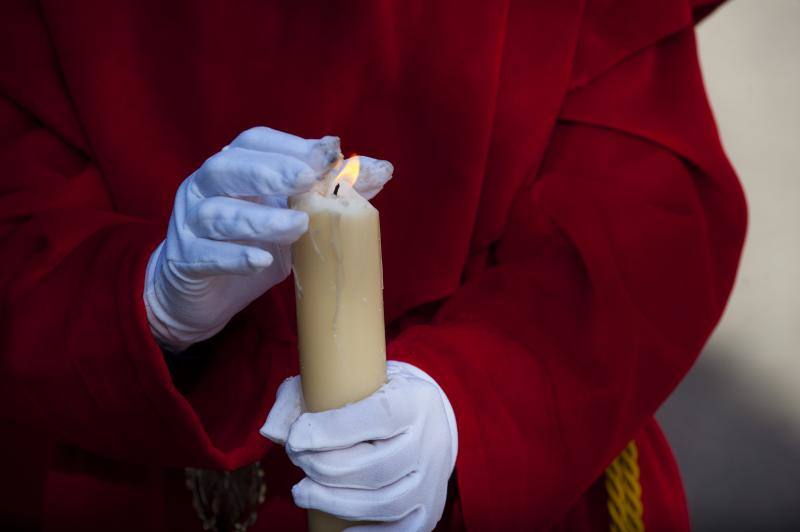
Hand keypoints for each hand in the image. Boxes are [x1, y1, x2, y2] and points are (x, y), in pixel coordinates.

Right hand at [144, 126, 392, 350]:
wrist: (203, 293)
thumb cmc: (252, 243)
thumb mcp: (294, 214)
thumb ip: (332, 191)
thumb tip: (383, 169)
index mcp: (232, 167)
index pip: (255, 142)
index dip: (289, 145)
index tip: (327, 153)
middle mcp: (204, 188)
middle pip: (227, 168)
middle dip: (268, 170)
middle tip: (306, 179)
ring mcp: (190, 225)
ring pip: (217, 213)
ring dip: (259, 218)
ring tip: (297, 226)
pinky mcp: (185, 261)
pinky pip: (204, 256)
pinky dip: (234, 257)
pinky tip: (260, 260)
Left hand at [261, 361, 457, 531]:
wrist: (424, 416)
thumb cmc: (371, 396)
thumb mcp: (344, 380)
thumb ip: (301, 396)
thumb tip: (274, 432)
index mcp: (413, 400)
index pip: (377, 417)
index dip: (332, 431)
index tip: (295, 439)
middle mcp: (431, 440)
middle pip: (376, 467)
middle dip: (325, 469)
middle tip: (296, 460)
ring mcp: (433, 478)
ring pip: (385, 502)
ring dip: (335, 502)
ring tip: (302, 492)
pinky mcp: (430, 507)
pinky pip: (402, 531)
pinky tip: (337, 531)